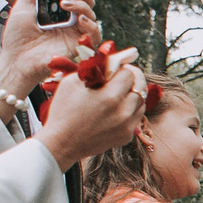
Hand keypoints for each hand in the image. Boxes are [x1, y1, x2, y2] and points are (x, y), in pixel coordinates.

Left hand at [0, 0, 97, 104]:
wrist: (16, 62)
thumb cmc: (18, 38)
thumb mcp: (22, 8)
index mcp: (59, 12)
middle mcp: (71, 21)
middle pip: (87, 1)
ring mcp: (76, 33)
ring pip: (91, 14)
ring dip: (82, 5)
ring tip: (65, 4)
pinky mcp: (81, 47)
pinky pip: (95, 34)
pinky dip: (91, 24)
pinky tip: (79, 19)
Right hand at [37, 48, 146, 169]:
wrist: (61, 143)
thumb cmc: (63, 110)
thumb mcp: (72, 82)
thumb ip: (93, 68)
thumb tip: (109, 59)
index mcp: (109, 96)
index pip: (130, 74)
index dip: (123, 68)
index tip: (117, 68)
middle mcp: (123, 112)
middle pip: (140, 87)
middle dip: (133, 78)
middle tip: (124, 76)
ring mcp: (127, 126)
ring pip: (141, 102)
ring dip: (133, 94)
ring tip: (120, 92)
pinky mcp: (126, 136)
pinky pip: (136, 117)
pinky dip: (130, 109)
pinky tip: (117, 107)